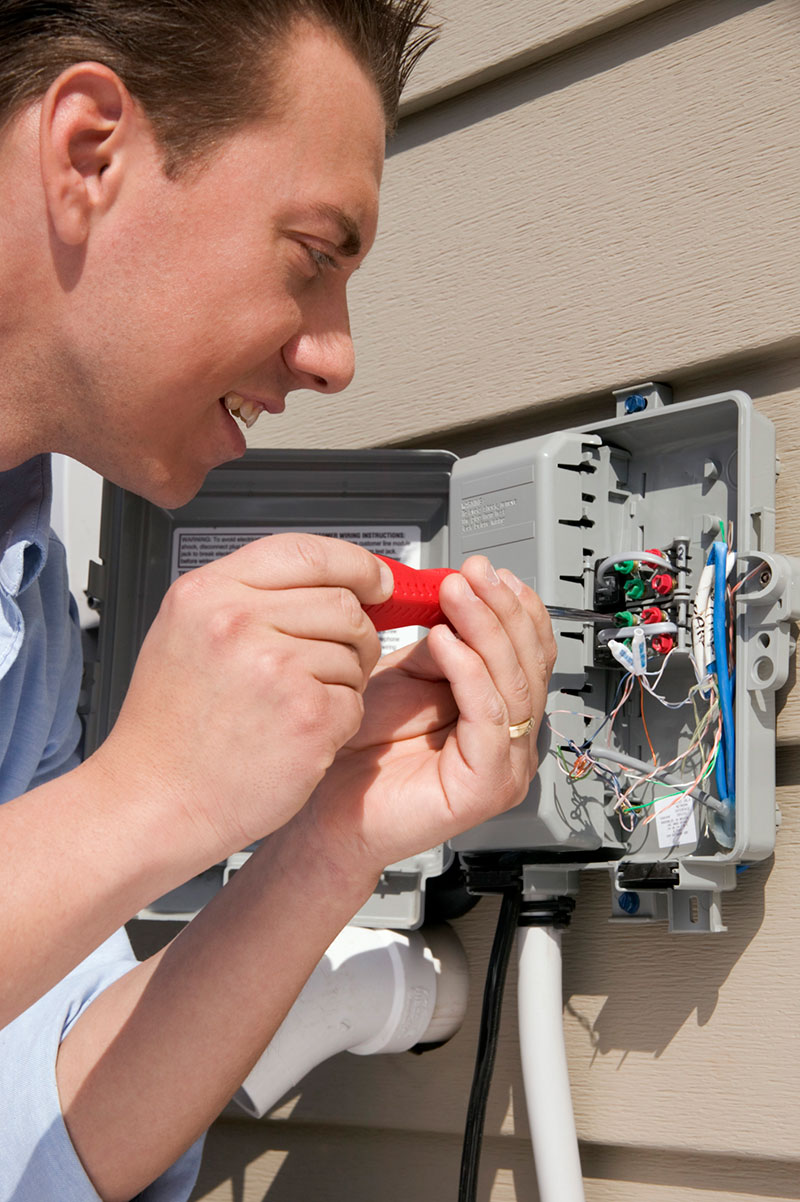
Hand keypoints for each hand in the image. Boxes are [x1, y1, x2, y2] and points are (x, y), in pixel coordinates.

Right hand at [89, 534, 391, 862]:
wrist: (152, 801)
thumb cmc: (169, 729)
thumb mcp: (185, 633)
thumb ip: (251, 597)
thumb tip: (333, 579)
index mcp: (207, 592)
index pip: (306, 550)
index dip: (355, 563)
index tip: (377, 580)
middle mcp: (239, 622)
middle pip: (344, 601)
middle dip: (355, 631)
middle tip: (335, 658)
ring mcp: (275, 669)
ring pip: (356, 652)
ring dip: (343, 680)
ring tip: (293, 706)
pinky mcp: (307, 717)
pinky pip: (356, 701)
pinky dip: (339, 721)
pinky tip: (297, 735)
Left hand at [300, 556, 555, 876]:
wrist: (325, 806)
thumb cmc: (360, 750)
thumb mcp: (405, 676)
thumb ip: (440, 643)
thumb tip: (461, 596)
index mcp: (499, 709)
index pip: (531, 652)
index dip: (515, 608)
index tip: (486, 571)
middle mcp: (511, 738)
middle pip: (530, 664)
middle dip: (502, 610)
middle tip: (473, 574)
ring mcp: (505, 765)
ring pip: (515, 685)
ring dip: (487, 629)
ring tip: (457, 595)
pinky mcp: (486, 786)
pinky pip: (490, 718)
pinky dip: (470, 673)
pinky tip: (445, 641)